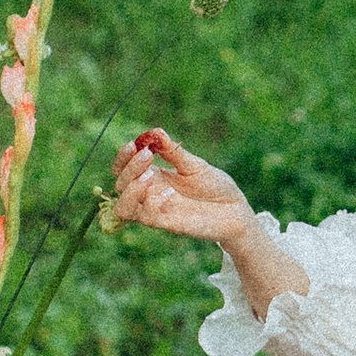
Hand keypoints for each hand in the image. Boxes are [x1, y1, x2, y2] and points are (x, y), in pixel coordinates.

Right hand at [110, 128, 256, 248]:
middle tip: (148, 155)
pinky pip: (146, 217)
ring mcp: (156, 210)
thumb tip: (156, 132)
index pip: (123, 168)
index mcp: (154, 177)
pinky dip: (152, 202)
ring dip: (130, 189)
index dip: (122, 157)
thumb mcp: (194, 164)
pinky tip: (171, 193)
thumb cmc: (215, 186)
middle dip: (129, 167)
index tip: (133, 144)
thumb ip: (173, 152)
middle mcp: (150, 194)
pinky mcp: (167, 224)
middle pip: (120, 183)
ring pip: (122, 207)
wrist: (236, 209)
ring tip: (150, 175)